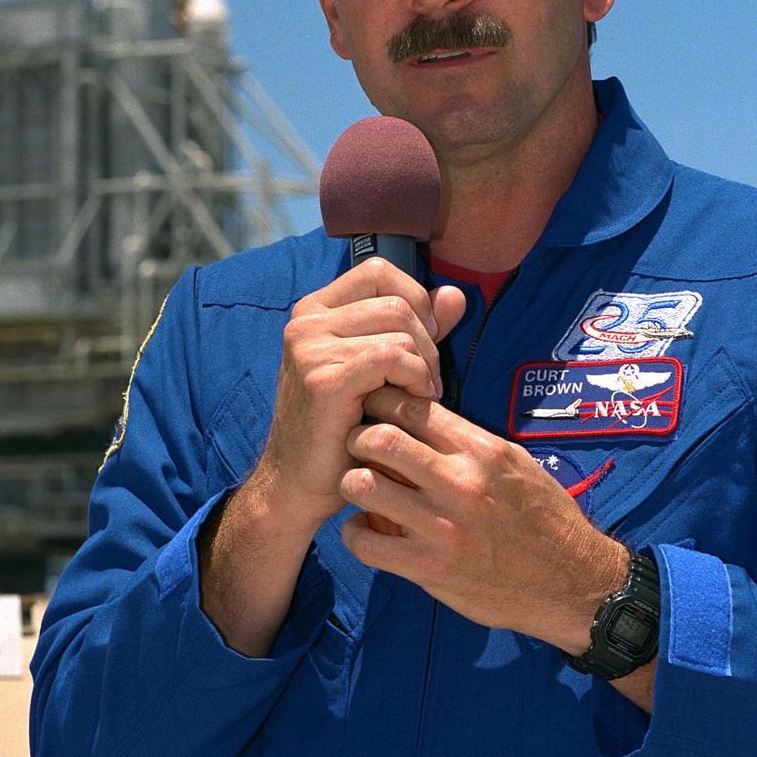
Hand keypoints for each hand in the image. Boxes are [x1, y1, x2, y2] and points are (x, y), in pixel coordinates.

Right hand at [248, 259, 465, 537]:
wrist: (300, 483)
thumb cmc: (342, 428)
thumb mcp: (380, 370)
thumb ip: (417, 329)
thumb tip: (456, 296)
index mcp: (314, 310)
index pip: (380, 272)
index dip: (415, 301)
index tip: (423, 344)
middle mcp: (306, 322)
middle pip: (397, 302)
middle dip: (427, 342)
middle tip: (428, 383)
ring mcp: (310, 348)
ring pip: (400, 329)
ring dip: (424, 366)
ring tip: (419, 396)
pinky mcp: (324, 379)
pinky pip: (392, 357)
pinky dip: (415, 378)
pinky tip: (414, 403)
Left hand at [339, 385, 629, 653]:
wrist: (571, 582)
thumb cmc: (545, 518)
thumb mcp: (516, 463)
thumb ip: (468, 442)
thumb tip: (422, 418)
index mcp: (482, 450)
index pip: (411, 408)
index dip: (381, 403)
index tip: (373, 410)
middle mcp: (460, 483)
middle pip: (378, 438)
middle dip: (357, 438)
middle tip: (356, 449)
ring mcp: (441, 527)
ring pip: (362, 485)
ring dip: (351, 483)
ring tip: (360, 488)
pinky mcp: (429, 569)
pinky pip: (365, 543)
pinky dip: (355, 534)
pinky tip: (365, 531)